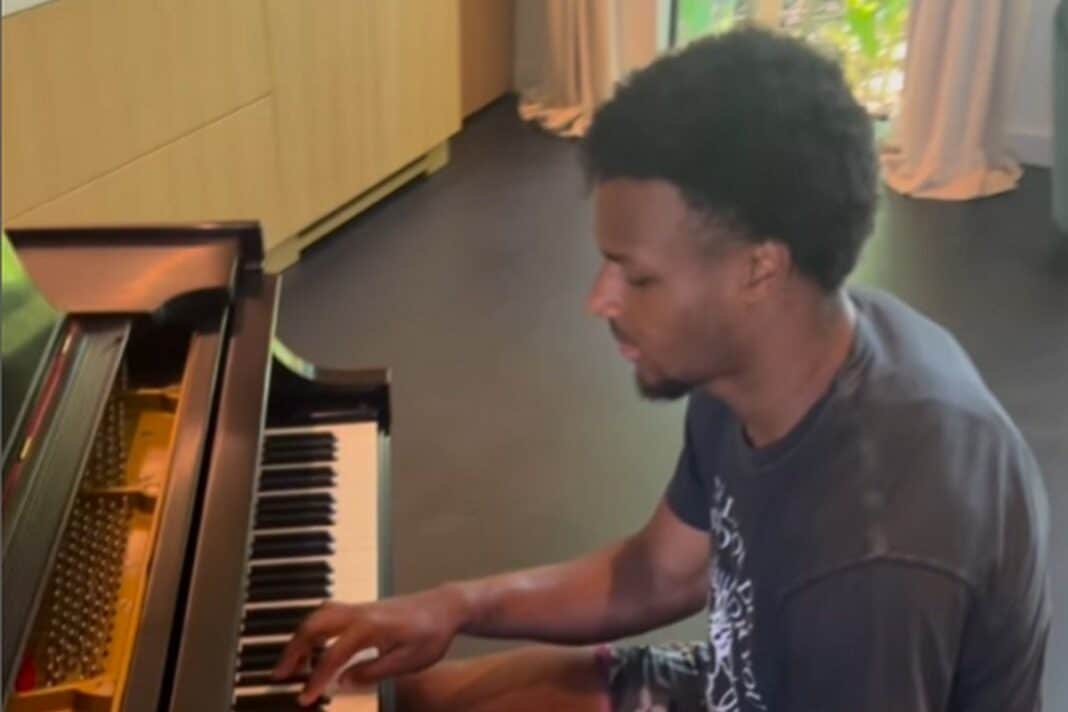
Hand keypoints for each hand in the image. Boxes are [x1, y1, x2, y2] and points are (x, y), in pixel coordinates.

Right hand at [271, 585, 468, 705]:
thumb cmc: (431, 634)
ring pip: (317, 616)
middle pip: (313, 626)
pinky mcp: (361, 608)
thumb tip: (343, 682)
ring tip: (292, 665)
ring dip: (300, 639)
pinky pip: (328, 615)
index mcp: (370, 628)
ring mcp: (359, 607)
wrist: (445, 606)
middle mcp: (359, 613)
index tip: (302, 699)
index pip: (332, 656)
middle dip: (292, 651)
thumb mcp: (408, 661)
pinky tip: (313, 649)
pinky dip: (313, 630)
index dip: (315, 680)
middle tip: (278, 676)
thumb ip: (374, 672)